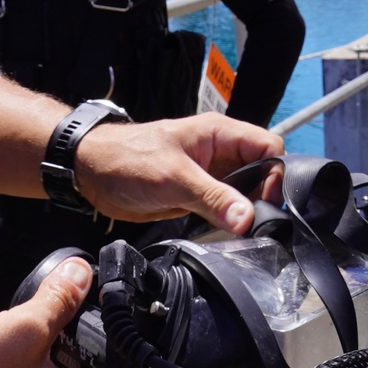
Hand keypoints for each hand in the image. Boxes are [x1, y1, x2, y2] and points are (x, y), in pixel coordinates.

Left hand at [74, 113, 283, 233]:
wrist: (92, 172)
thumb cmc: (128, 159)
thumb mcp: (173, 177)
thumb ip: (213, 196)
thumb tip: (248, 218)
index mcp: (220, 133)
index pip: (269, 147)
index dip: (275, 174)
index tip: (267, 203)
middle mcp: (220, 152)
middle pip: (262, 172)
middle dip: (264, 197)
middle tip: (257, 224)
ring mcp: (209, 175)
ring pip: (245, 193)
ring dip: (246, 212)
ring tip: (243, 232)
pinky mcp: (197, 195)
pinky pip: (225, 208)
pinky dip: (229, 221)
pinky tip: (225, 234)